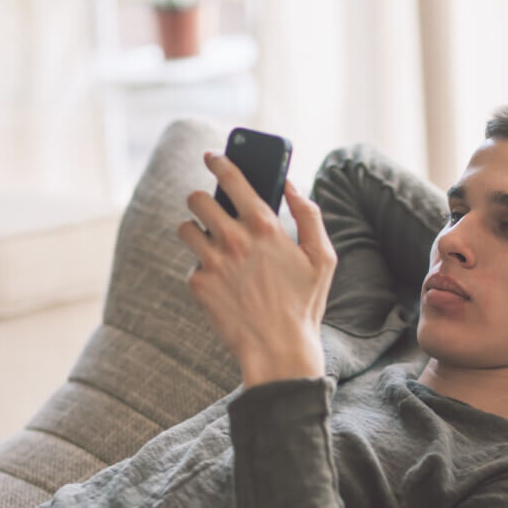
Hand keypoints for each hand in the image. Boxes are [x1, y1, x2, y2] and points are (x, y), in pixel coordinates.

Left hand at [177, 151, 337, 387]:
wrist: (279, 351)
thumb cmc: (304, 305)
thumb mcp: (322, 258)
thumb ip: (309, 214)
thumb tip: (291, 186)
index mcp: (264, 226)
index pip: (232, 178)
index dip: (220, 161)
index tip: (213, 156)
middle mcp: (233, 239)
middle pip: (196, 199)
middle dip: (201, 199)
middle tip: (209, 208)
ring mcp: (212, 262)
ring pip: (185, 228)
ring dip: (195, 231)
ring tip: (211, 243)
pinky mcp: (198, 285)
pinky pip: (191, 264)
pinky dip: (202, 268)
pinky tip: (221, 281)